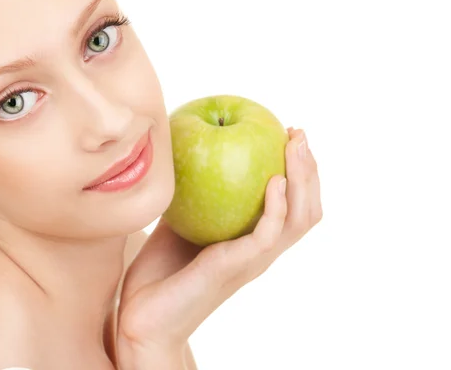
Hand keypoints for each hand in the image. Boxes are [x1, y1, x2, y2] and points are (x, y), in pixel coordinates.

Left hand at [115, 128, 322, 369]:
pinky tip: (274, 181)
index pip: (291, 205)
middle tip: (298, 134)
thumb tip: (190, 149)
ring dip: (302, 180)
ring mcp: (251, 261)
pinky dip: (277, 207)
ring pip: (297, 220)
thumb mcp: (179, 220)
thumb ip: (193, 193)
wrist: (142, 317)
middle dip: (309, 169)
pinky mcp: (236, 267)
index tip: (287, 134)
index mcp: (251, 241)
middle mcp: (259, 251)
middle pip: (305, 209)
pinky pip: (267, 235)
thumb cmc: (159, 271)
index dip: (297, 171)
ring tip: (295, 146)